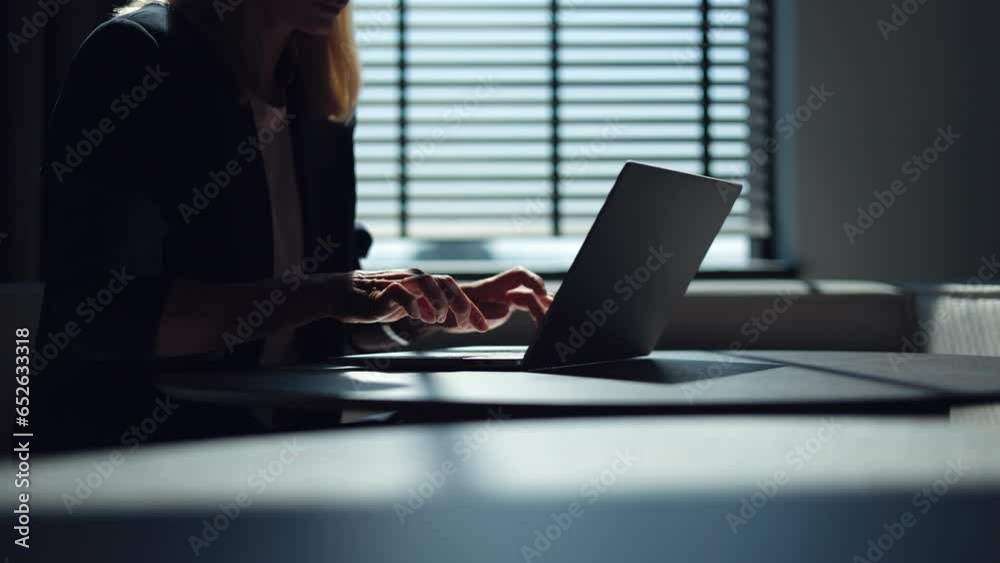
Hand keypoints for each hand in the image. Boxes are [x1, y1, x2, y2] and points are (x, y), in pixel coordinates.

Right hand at [329, 269, 490, 331]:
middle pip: (446, 283)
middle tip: (471, 323)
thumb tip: (451, 321)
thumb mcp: (407, 308)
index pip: (453, 291)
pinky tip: (417, 316)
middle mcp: (414, 279)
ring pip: (427, 282)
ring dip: (439, 302)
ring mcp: (398, 281)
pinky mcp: (382, 290)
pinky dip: (413, 304)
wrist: (340, 294)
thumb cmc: (374, 301)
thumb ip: (428, 311)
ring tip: (440, 320)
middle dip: (462, 303)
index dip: (471, 308)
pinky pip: (401, 292)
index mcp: (422, 284)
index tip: (483, 326)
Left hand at [436, 267, 552, 333]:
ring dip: (545, 307)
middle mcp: (502, 289)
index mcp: (492, 287)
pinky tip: (545, 325)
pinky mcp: (506, 306)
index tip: (541, 297)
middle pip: (531, 289)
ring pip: (533, 298)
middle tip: (557, 314)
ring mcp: (506, 297)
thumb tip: (501, 312)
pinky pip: (528, 306)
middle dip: (546, 299)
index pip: (519, 277)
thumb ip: (479, 312)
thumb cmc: (447, 310)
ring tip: (555, 321)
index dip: (533, 284)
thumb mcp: (459, 314)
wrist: (440, 309)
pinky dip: (538, 314)